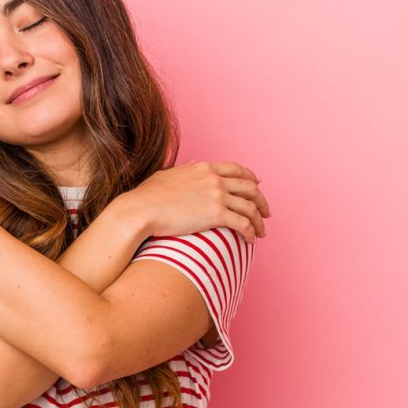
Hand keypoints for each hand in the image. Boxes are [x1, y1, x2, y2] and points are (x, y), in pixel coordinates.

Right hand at [125, 161, 270, 242]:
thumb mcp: (168, 175)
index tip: (257, 186)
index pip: (236, 169)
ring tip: (261, 232)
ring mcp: (217, 196)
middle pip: (250, 188)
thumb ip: (185, 172)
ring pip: (250, 207)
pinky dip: (250, 232)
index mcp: (204, 168)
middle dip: (261, 201)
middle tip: (265, 212)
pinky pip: (243, 224)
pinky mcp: (216, 215)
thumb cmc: (148, 196)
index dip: (251, 178)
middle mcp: (215, 179)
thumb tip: (191, 167)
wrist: (141, 209)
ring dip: (259, 220)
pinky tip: (250, 240)